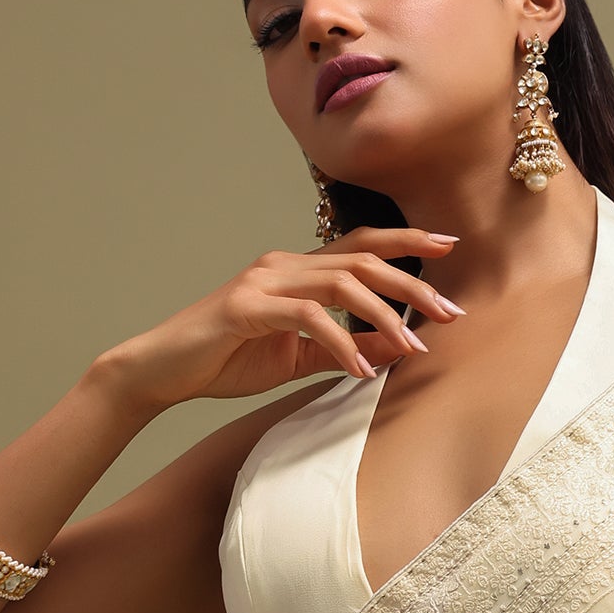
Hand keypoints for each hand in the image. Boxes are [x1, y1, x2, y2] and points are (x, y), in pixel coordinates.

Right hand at [96, 229, 465, 411]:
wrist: (163, 370)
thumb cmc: (225, 361)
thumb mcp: (297, 359)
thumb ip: (345, 349)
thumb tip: (398, 348)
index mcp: (297, 272)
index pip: (361, 246)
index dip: (407, 241)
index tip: (449, 248)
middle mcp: (284, 265)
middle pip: (363, 258)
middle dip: (413, 282)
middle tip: (450, 309)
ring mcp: (264, 282)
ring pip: (342, 282)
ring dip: (385, 314)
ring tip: (414, 344)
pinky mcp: (246, 307)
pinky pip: (308, 318)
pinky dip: (341, 343)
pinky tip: (360, 368)